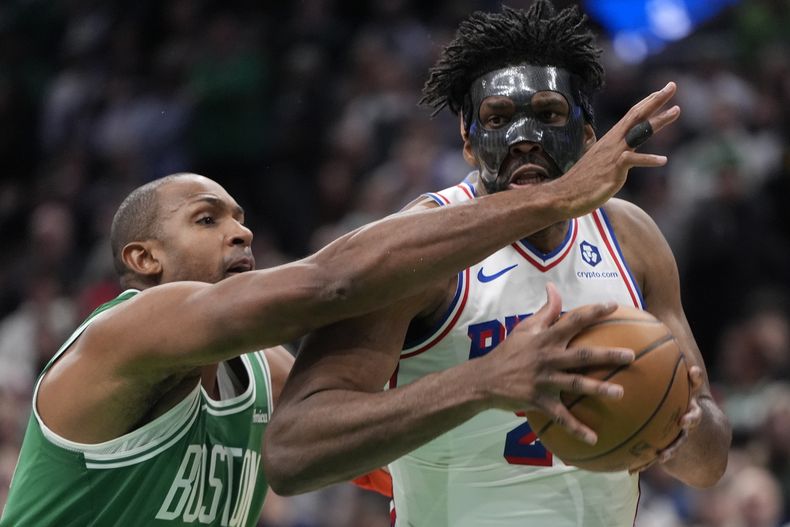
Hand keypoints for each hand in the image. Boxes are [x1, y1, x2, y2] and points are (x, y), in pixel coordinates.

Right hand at [478, 283, 634, 444]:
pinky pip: (560, 417)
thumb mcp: (524, 328)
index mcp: (545, 338)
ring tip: (620, 393)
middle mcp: (547, 358)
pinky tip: (594, 438)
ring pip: (575, 385)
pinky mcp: (538, 401)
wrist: (484, 380)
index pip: (572, 321)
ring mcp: (543, 381)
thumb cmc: (509, 351)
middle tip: (631, 356)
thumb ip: (545, 310)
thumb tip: (553, 287)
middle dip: (606, 355)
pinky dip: (576, 428)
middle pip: (581, 355)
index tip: (614, 306)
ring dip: (598, 389)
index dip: (593, 312)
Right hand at [558, 81, 680, 216]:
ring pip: (639, 132)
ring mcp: (614, 155)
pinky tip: (663, 160)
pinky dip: (649, 160)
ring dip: (658, 120)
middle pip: (637, 116)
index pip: (631, 116)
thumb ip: (612, 157)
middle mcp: (613, 143)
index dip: (647, 103)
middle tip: (672, 86)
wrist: (564, 195)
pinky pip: (633, 160)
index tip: (662, 92)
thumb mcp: (600, 164)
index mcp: (611, 140)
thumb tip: (621, 158)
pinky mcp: (614, 169)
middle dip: (656, 101)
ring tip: (676, 110)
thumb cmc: (581, 182)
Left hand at [628, 365, 703, 473]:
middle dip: (692, 418)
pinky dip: (644, 463)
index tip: (693, 371)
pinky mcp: (671, 450)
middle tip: (686, 419)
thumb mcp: (673, 390)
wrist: (702, 443)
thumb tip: (633, 341)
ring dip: (672, 448)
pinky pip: (656, 457)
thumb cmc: (677, 405)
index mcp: (688, 401)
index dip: (696, 378)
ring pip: (680, 443)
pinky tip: (631, 470)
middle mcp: (689, 418)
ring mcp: (683, 436)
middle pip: (694, 418)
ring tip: (665, 454)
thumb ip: (657, 369)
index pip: (694, 386)